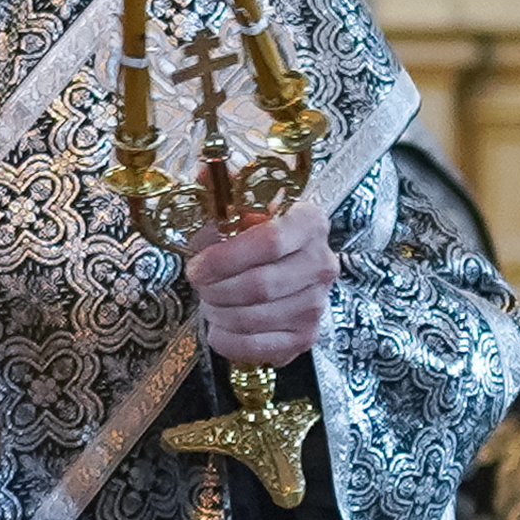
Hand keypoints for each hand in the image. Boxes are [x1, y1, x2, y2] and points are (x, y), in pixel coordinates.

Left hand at [186, 200, 338, 368]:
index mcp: (309, 222)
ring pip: (256, 317)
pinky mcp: (306, 336)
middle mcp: (322, 263)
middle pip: (260, 285)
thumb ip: (222, 192)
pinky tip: (218, 328)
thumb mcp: (239, 209)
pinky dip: (229, 341)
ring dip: (219, 313)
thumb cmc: (253, 236)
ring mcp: (318, 303)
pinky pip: (260, 347)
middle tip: (198, 285)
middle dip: (217, 289)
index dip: (226, 258)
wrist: (282, 269)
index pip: (270, 241)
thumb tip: (204, 172)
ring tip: (209, 302)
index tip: (196, 265)